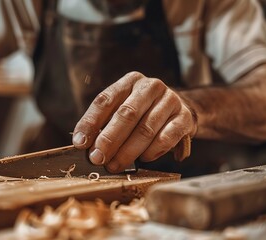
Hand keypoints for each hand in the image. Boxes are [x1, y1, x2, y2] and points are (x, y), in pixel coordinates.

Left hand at [72, 71, 196, 172]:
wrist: (179, 110)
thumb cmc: (143, 113)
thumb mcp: (122, 110)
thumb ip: (103, 124)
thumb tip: (83, 144)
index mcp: (130, 81)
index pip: (105, 100)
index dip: (90, 122)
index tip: (80, 143)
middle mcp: (151, 86)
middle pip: (127, 114)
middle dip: (109, 139)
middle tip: (97, 158)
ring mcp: (170, 100)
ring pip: (146, 129)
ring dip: (128, 151)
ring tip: (115, 165)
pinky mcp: (184, 117)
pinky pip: (166, 138)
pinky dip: (152, 152)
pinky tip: (143, 159)